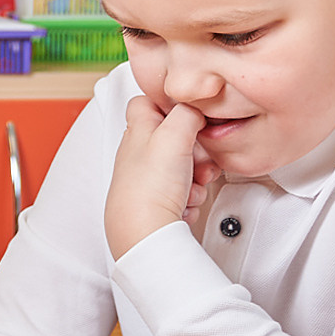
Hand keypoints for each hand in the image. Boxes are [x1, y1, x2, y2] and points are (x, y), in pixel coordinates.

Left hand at [104, 96, 220, 260]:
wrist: (145, 233)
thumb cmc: (150, 188)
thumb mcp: (173, 134)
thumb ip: (186, 112)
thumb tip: (195, 109)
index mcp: (137, 131)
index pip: (146, 102)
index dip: (168, 103)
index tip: (188, 113)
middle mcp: (139, 154)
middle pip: (175, 138)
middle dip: (195, 149)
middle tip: (197, 158)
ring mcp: (147, 178)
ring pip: (184, 166)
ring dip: (196, 176)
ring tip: (191, 184)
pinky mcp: (156, 201)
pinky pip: (184, 191)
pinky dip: (190, 197)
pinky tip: (185, 201)